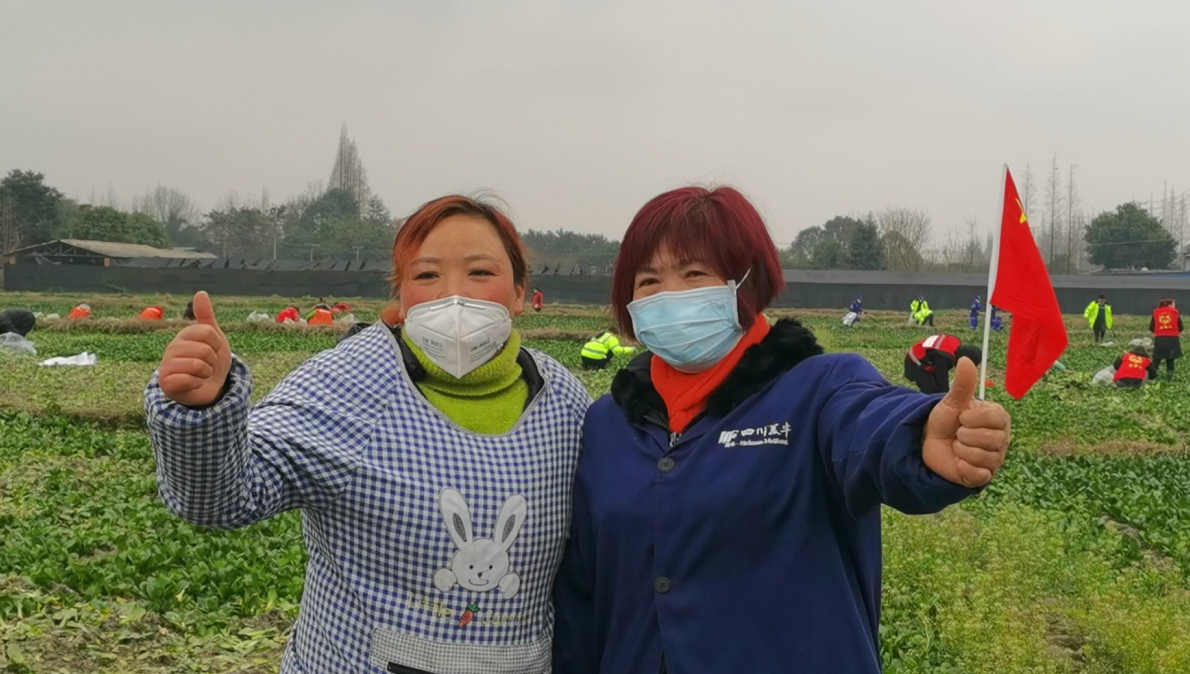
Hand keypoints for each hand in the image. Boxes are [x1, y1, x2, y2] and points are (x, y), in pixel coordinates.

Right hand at [158, 291, 231, 406]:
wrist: (207, 388)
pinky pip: (189, 379)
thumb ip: (206, 316)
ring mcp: (167, 365)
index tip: (213, 350)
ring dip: (206, 373)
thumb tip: (201, 293)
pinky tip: (193, 383)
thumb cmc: (210, 361)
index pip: (208, 332)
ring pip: (199, 365)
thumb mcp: (213, 336)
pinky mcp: (167, 383)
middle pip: (205, 350)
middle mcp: (172, 348)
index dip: (217, 344)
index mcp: (183, 335)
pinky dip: (197, 383)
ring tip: (201, 374)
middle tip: (207, 366)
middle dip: (212, 361)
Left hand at [922, 357, 1010, 487]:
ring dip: (962, 451)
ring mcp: (994, 458)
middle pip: (991, 439)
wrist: (928, 443)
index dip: (973, 418)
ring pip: (983, 456)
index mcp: (998, 418)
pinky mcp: (983, 476)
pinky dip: (963, 467)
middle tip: (958, 434)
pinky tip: (958, 462)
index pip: (996, 418)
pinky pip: (979, 474)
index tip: (962, 418)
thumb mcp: (951, 402)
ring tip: (957, 446)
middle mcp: (1001, 438)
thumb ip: (962, 384)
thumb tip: (966, 359)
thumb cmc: (944, 421)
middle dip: (965, 435)